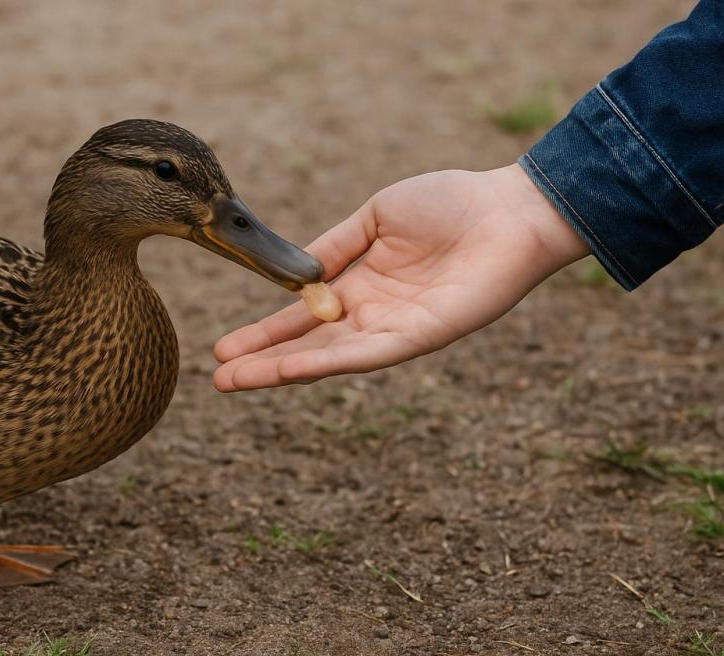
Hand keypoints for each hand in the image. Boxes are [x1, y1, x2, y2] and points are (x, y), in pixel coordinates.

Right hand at [213, 164, 589, 390]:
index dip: (263, 333)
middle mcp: (370, 314)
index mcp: (358, 284)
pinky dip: (325, 363)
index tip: (223, 348)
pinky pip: (364, 355)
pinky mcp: (419, 336)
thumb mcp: (375, 217)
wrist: (509, 209)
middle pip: (306, 346)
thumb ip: (334, 247)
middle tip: (217, 381)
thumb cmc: (450, 203)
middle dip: (261, 363)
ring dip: (280, 371)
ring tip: (234, 382)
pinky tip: (289, 369)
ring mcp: (393, 328)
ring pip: (326, 358)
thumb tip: (294, 273)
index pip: (300, 316)